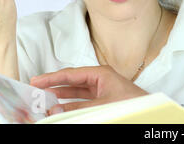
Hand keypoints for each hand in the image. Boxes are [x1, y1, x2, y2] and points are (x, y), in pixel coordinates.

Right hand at [30, 65, 148, 114]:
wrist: (148, 110)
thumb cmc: (132, 102)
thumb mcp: (101, 104)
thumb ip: (78, 108)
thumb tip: (56, 109)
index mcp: (101, 73)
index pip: (71, 74)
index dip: (52, 78)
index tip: (37, 81)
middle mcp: (100, 79)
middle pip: (72, 82)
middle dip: (54, 86)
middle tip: (36, 90)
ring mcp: (102, 89)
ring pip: (76, 93)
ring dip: (61, 97)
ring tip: (44, 100)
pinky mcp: (104, 99)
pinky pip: (83, 101)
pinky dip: (71, 105)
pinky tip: (61, 108)